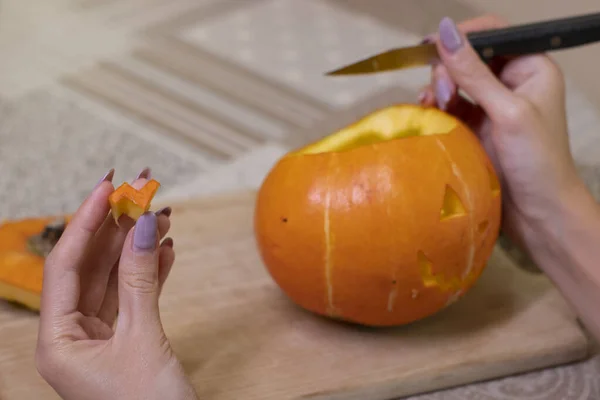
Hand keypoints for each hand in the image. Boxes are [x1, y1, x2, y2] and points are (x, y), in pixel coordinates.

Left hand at [35, 169, 197, 399]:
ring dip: (138, 248)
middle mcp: (71, 335)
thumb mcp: (143, 337)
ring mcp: (98, 337)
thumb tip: (142, 227)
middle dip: (117, 228)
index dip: (87, 221)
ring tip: (161, 217)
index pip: (67, 265)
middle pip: (91, 267)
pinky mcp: (125, 339)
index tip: (109, 188)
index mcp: (58, 340)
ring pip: (115, 278)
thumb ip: (140, 280)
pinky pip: (133, 296)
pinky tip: (166, 250)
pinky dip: (150, 272)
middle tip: (141, 193)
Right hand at [418, 15, 588, 251]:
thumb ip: (474, 73)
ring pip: (455, 81)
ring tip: (432, 105)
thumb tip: (445, 30)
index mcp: (530, 68)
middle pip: (469, 57)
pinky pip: (450, 105)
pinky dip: (436, 106)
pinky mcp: (475, 126)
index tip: (433, 46)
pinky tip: (427, 112)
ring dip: (439, 88)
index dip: (463, 36)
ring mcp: (491, 105)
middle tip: (441, 94)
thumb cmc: (536, 160)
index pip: (494, 34)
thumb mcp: (507, 112)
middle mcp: (510, 82)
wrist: (537, 212)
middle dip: (448, 70)